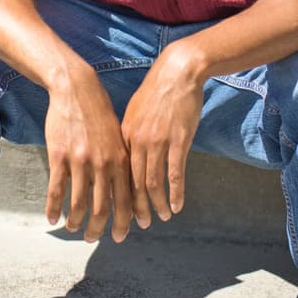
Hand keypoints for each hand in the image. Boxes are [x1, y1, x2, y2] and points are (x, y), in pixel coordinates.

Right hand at [44, 66, 131, 242]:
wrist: (77, 89)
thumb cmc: (99, 112)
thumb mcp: (118, 136)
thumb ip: (121, 162)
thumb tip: (125, 190)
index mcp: (120, 159)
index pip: (126, 200)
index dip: (124, 222)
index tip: (120, 236)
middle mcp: (103, 164)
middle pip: (103, 209)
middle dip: (98, 230)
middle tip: (93, 240)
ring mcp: (80, 161)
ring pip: (79, 204)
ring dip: (76, 223)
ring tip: (72, 229)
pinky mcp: (59, 156)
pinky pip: (56, 191)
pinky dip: (54, 209)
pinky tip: (52, 219)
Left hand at [121, 41, 204, 228]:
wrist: (177, 72)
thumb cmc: (157, 90)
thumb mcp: (135, 111)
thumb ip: (130, 134)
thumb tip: (126, 153)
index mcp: (125, 135)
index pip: (119, 173)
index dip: (119, 195)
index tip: (120, 211)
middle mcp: (138, 141)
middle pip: (134, 183)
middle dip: (135, 208)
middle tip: (138, 225)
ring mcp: (158, 141)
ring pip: (153, 182)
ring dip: (157, 204)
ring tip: (161, 218)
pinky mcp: (178, 140)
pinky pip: (175, 173)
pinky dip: (175, 193)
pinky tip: (177, 205)